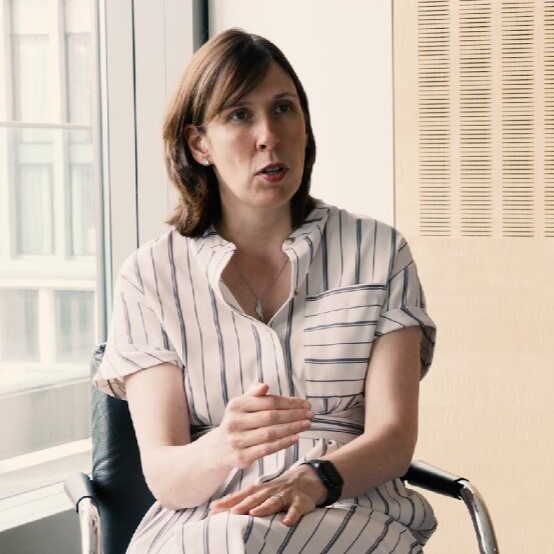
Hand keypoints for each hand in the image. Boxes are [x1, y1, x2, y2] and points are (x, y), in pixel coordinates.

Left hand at [210, 464, 326, 526]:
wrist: (311, 477)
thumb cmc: (283, 487)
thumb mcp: (266, 490)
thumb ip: (249, 498)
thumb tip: (227, 508)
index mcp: (261, 489)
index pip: (242, 495)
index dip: (228, 501)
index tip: (213, 508)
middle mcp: (271, 490)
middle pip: (255, 498)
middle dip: (242, 504)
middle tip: (229, 512)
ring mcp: (286, 495)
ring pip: (274, 501)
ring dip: (263, 507)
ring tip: (253, 513)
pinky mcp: (301, 501)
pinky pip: (296, 509)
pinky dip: (292, 515)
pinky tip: (287, 522)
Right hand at [212, 383, 312, 470]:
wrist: (218, 449)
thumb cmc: (237, 422)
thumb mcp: (241, 405)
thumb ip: (254, 394)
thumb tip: (265, 385)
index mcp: (236, 405)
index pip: (268, 401)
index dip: (289, 402)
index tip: (305, 403)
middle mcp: (235, 422)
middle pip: (271, 417)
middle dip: (294, 415)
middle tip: (310, 414)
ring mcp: (238, 441)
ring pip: (270, 434)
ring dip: (292, 429)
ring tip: (307, 424)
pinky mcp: (242, 457)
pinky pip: (267, 449)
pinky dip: (283, 443)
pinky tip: (295, 438)